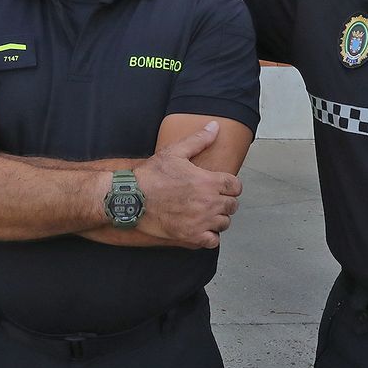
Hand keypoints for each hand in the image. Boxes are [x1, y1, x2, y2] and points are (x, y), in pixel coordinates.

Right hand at [132, 122, 242, 248]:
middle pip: (232, 205)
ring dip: (217, 218)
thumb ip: (198, 140)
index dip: (230, 186)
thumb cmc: (151, 176)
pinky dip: (209, 236)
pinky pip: (213, 241)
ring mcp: (201, 221)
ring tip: (205, 213)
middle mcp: (208, 202)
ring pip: (224, 223)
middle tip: (211, 199)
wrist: (132, 198)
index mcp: (208, 181)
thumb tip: (214, 127)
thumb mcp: (174, 152)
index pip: (236, 187)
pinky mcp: (191, 236)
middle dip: (224, 201)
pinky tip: (201, 228)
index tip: (221, 186)